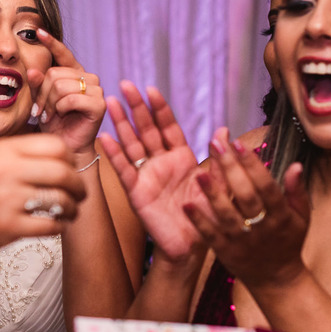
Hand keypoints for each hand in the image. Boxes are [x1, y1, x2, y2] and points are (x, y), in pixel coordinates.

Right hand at [0, 134, 86, 255]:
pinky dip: (60, 226)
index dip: (70, 159)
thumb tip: (67, 156)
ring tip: (71, 211)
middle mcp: (5, 171)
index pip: (54, 146)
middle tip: (80, 194)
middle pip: (62, 172)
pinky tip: (58, 224)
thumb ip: (24, 155)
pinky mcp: (8, 226)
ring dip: (73, 208)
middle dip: (78, 185)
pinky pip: (50, 225)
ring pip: (60, 199)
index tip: (71, 169)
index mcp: (4, 150)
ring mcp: (6, 200)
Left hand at [26, 29, 104, 159]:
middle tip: (40, 110)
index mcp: (75, 73)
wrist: (65, 146)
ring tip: (50, 115)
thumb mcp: (41, 100)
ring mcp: (96, 89)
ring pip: (60, 85)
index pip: (64, 53)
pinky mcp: (99, 104)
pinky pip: (71, 98)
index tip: (38, 32)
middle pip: (55, 74)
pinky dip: (61, 109)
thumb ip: (37, 84)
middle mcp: (88, 77)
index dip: (52, 43)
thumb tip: (32, 70)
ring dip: (50, 103)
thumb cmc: (54, 123)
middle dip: (42, 94)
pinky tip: (63, 116)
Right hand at [98, 80, 209, 260]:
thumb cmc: (207, 215)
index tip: (151, 89)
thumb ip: (219, 159)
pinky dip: (115, 155)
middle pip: (147, 130)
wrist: (192, 245)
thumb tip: (224, 129)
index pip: (168, 127)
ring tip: (110, 103)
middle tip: (125, 85)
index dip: (160, 108)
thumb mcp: (218, 184)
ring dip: (121, 124)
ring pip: (132, 144)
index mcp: (183, 157)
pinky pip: (125, 170)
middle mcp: (162, 162)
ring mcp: (147, 176)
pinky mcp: (137, 192)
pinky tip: (106, 138)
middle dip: (136, 107)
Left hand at [187, 128, 308, 287]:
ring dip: (212, 194)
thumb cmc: (288, 242)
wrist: (277, 279)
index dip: (254, 166)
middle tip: (217, 144)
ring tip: (200, 172)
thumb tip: (295, 165)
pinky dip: (199, 221)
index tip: (240, 144)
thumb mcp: (301, 217)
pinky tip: (186, 205)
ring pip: (226, 215)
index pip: (267, 187)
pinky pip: (211, 235)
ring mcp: (242, 241)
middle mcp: (262, 228)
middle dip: (231, 169)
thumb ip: (297, 191)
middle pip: (245, 196)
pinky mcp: (226, 252)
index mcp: (282, 216)